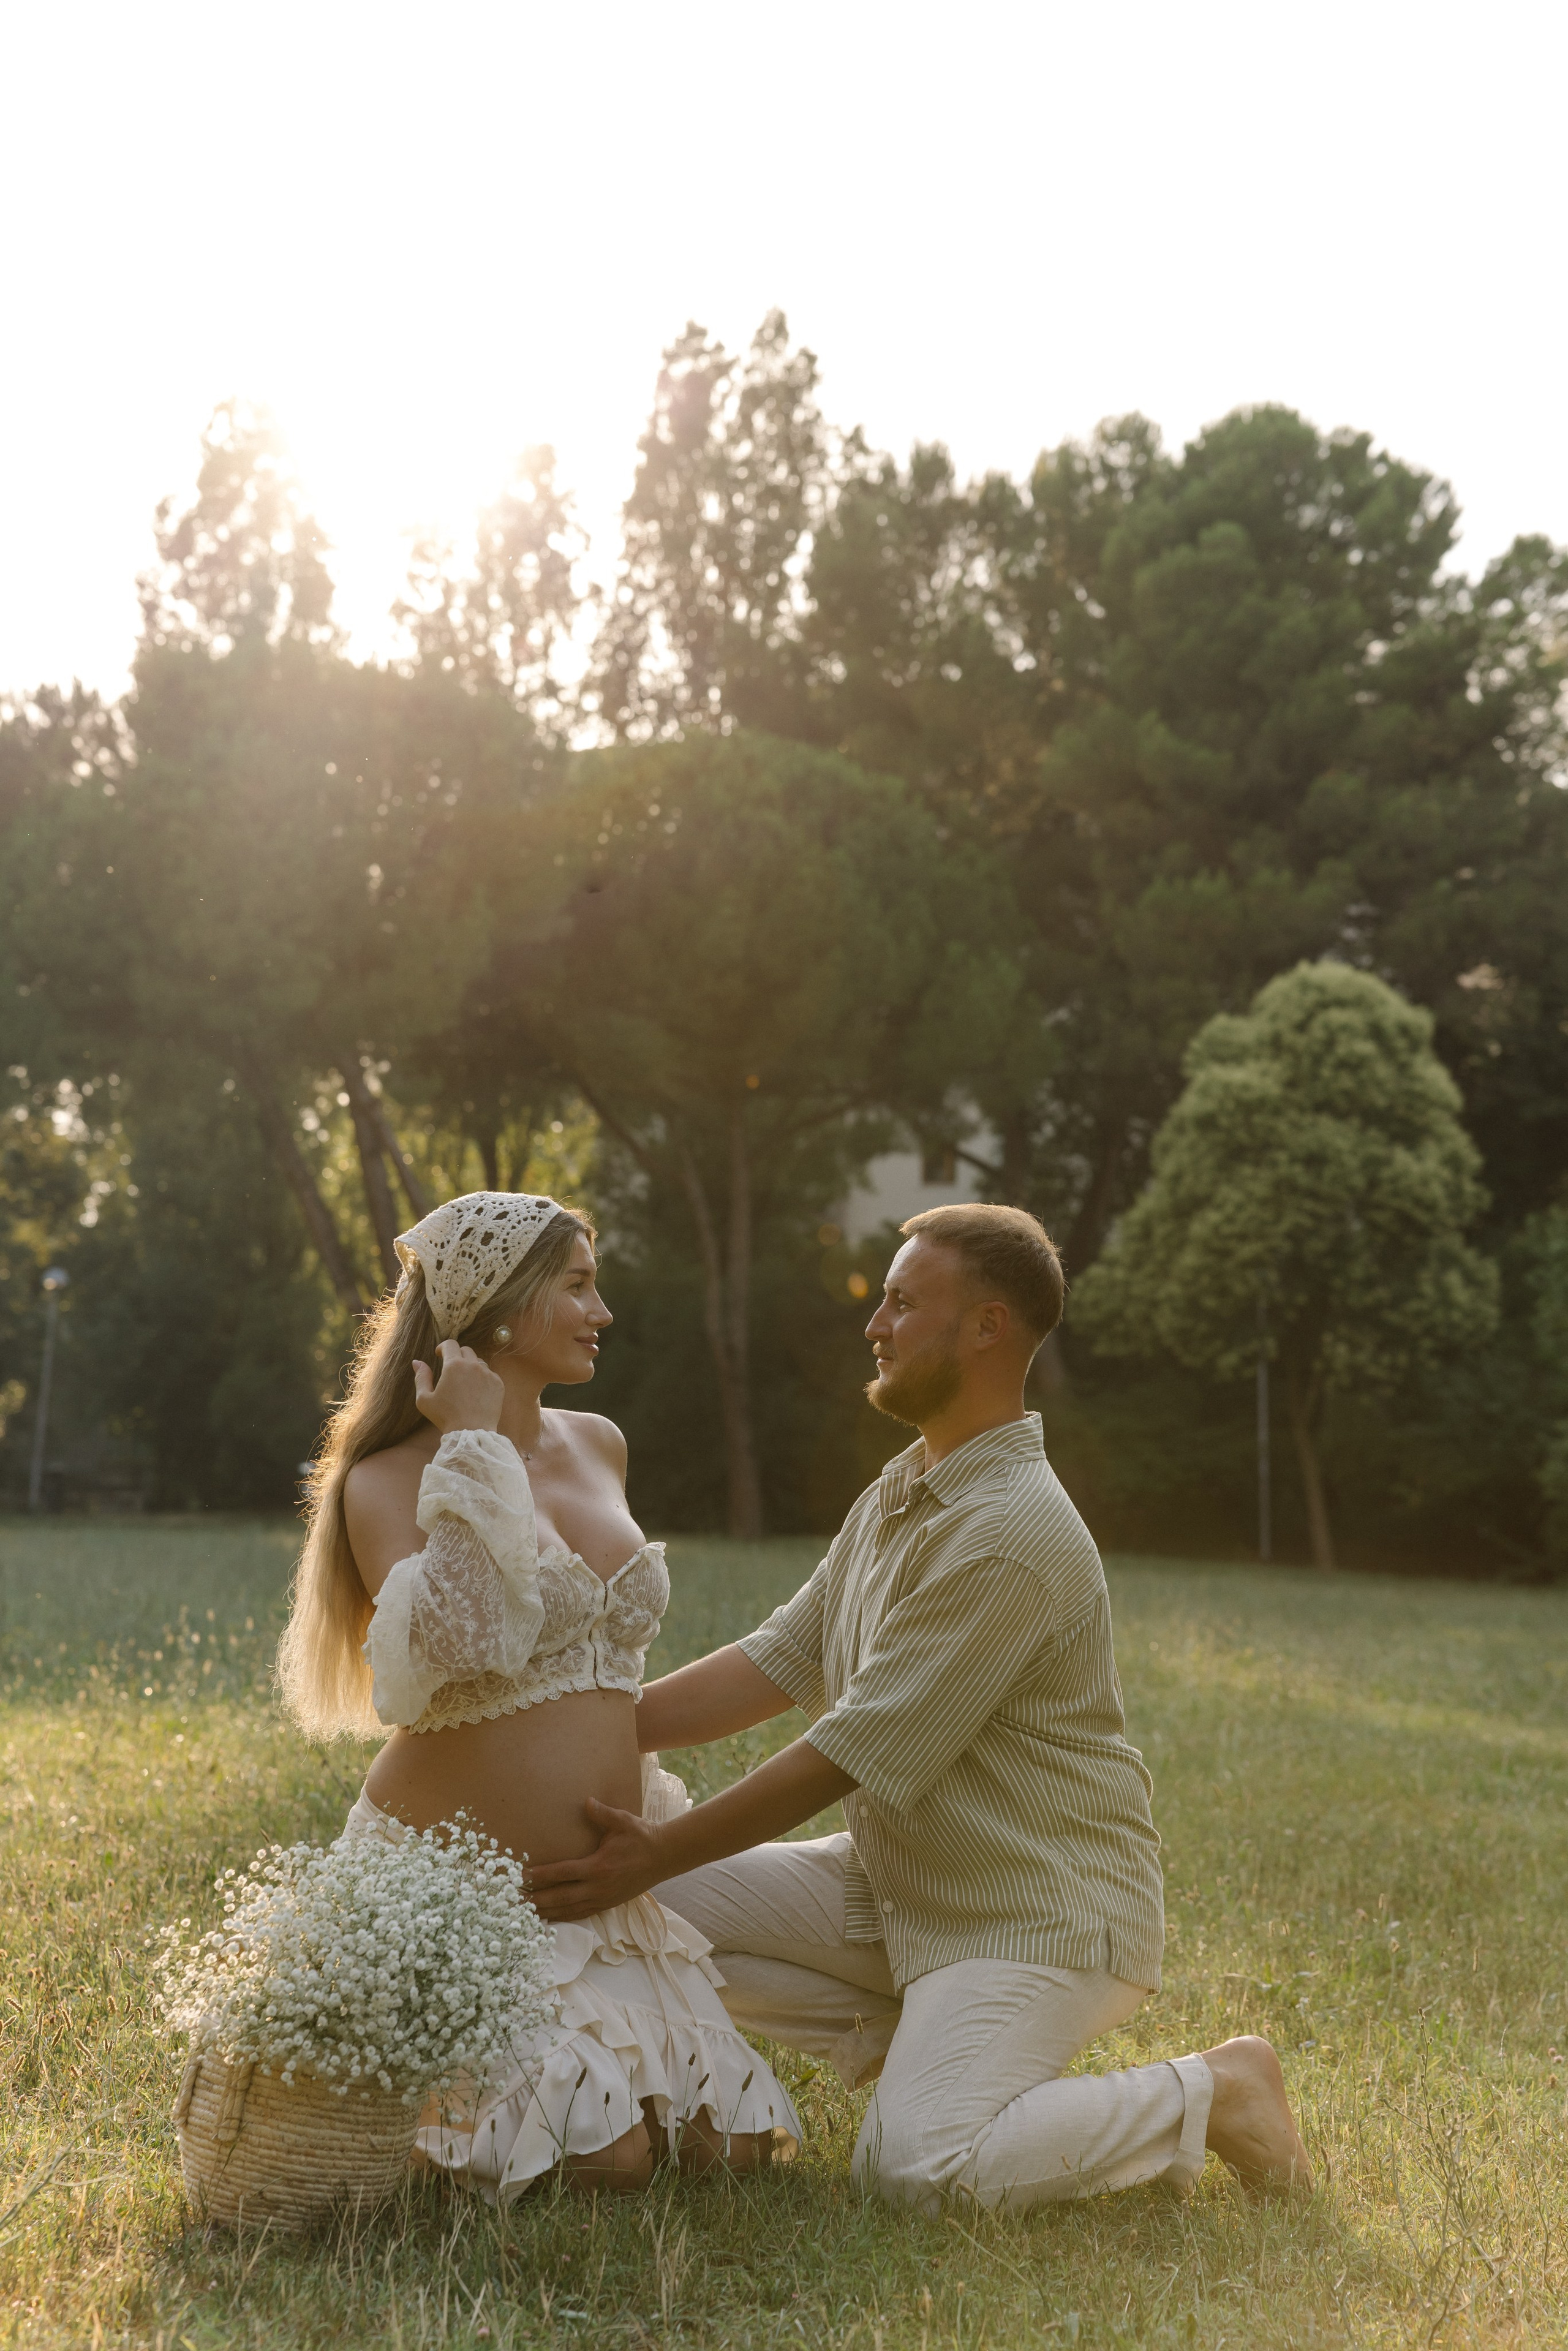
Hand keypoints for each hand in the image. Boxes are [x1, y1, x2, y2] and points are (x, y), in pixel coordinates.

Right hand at [413, 1339, 504, 1433]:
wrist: (471, 1432)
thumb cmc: (445, 1417)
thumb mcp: (424, 1399)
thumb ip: (421, 1377)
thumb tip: (417, 1362)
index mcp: (454, 1365)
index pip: (450, 1344)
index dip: (443, 1347)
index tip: (439, 1354)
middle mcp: (473, 1365)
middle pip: (465, 1350)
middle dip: (456, 1356)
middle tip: (451, 1369)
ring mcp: (488, 1374)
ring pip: (478, 1362)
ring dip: (470, 1367)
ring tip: (464, 1383)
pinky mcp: (498, 1384)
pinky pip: (489, 1374)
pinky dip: (482, 1378)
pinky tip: (475, 1392)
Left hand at [527, 1799, 664, 1921]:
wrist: (664, 1857)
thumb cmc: (641, 1837)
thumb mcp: (623, 1821)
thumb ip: (602, 1813)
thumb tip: (586, 1801)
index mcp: (599, 1867)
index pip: (562, 1873)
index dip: (539, 1875)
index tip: (520, 1877)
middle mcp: (598, 1887)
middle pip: (560, 1897)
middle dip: (535, 1900)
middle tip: (513, 1902)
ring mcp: (603, 1899)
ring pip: (568, 1910)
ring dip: (546, 1912)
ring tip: (524, 1914)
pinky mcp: (607, 1905)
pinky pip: (580, 1914)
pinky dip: (563, 1917)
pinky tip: (550, 1917)